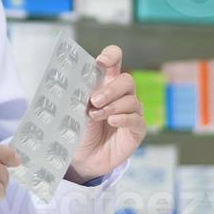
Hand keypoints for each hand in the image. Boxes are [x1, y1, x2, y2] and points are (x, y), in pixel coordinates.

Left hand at [68, 45, 146, 182]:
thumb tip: (79, 81)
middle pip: (127, 80)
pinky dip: (123, 118)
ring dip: (112, 106)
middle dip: (111, 89)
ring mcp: (132, 112)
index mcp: (106, 83)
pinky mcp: (137, 129)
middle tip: (94, 100)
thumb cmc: (79, 130)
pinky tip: (112, 121)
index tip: (101, 61)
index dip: (112, 56)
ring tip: (96, 115)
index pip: (115, 61)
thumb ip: (81, 94)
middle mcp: (121, 95)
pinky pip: (136, 119)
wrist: (82, 157)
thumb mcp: (76, 109)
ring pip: (131, 100)